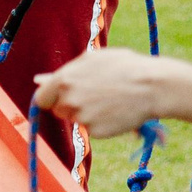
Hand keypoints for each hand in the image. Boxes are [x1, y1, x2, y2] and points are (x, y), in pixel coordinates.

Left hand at [34, 49, 165, 138]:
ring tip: (108, 100)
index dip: (52, 98)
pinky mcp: (96, 132)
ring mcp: (82, 118)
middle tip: (93, 96)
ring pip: (76, 119)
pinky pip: (92, 129)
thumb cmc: (124, 67)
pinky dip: (101, 123)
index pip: (41, 99)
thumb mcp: (91, 60)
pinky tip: (116, 111)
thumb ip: (65, 71)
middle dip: (70, 105)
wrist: (153, 86)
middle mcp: (68, 101)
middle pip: (58, 110)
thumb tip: (39, 80)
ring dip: (86, 113)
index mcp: (63, 81)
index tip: (61, 98)